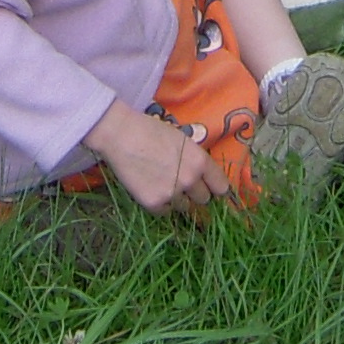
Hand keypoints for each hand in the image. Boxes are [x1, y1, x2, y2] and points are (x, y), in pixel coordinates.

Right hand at [92, 105, 235, 215]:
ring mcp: (172, 193)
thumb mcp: (183, 141)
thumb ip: (196, 161)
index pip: (221, 187)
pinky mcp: (154, 204)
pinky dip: (161, 204)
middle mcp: (190, 180)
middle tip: (181, 183)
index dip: (216, 188)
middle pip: (204, 199)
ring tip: (162, 182)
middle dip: (195, 193)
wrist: (122, 135)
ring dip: (178, 199)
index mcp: (200, 161)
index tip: (212, 190)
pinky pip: (165, 211)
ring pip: (185, 207)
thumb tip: (204, 179)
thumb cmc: (152, 132)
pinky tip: (150, 187)